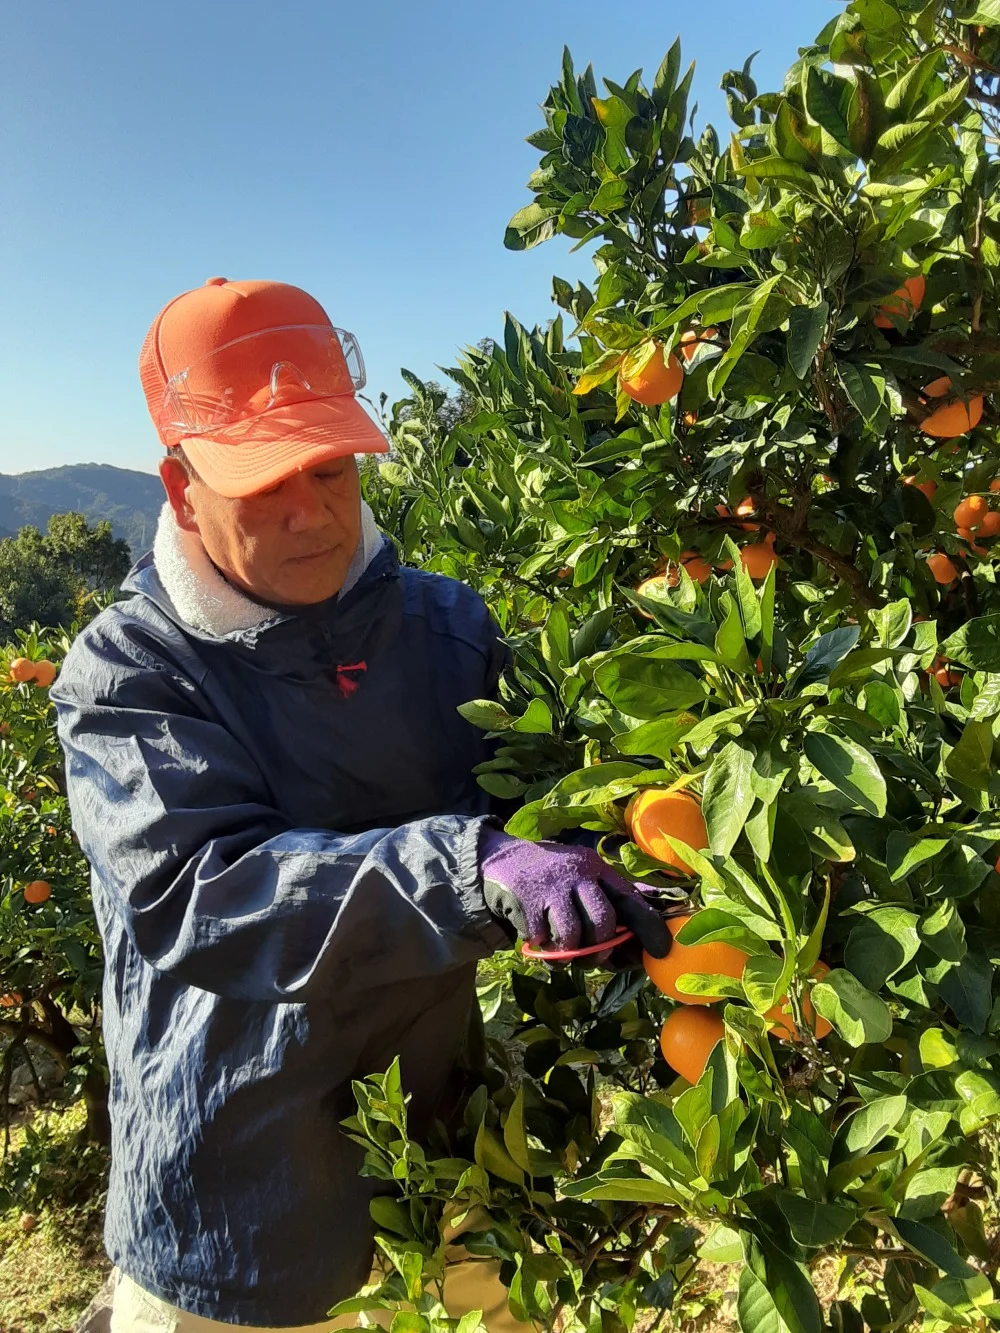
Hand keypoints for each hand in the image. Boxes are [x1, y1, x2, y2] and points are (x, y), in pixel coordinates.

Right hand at [478, 827, 668, 956]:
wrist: (502, 860)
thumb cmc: (554, 878)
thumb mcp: (583, 877)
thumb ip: (608, 902)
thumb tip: (637, 945)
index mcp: (597, 869)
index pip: (630, 898)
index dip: (648, 926)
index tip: (662, 950)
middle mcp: (577, 874)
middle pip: (602, 920)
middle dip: (601, 948)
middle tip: (594, 960)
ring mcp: (550, 887)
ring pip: (572, 935)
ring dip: (570, 954)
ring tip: (563, 953)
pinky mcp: (525, 902)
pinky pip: (542, 940)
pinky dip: (544, 949)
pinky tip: (540, 940)